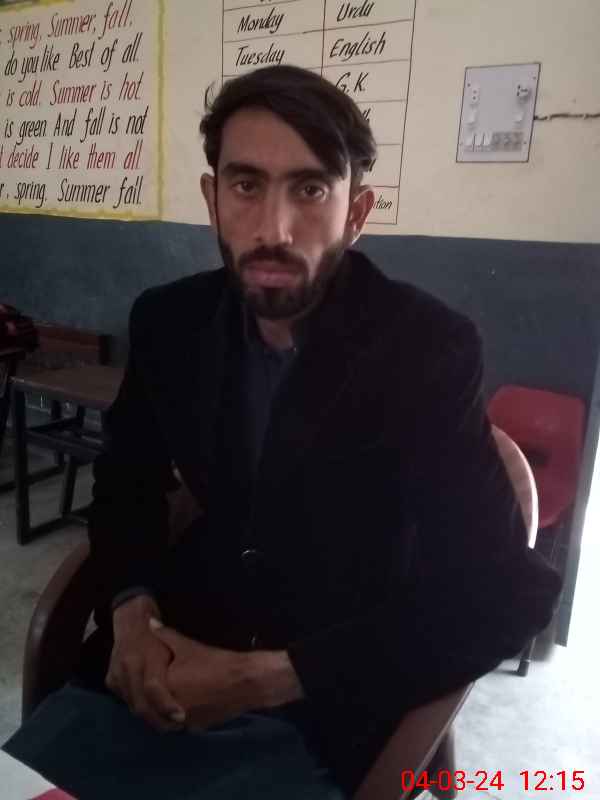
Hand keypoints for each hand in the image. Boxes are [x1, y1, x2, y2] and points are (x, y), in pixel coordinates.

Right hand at [106, 595, 185, 731]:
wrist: (132, 623)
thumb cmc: (157, 637)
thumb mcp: (172, 645)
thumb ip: (180, 667)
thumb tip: (194, 690)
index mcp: (143, 657)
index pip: (154, 689)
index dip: (167, 705)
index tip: (181, 716)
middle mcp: (126, 667)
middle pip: (141, 704)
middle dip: (159, 720)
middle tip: (177, 726)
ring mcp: (115, 675)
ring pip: (133, 706)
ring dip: (150, 718)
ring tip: (168, 724)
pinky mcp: (111, 681)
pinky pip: (127, 701)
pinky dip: (141, 708)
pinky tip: (154, 714)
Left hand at [149, 620, 304, 730]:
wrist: (245, 681)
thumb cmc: (214, 661)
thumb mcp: (188, 645)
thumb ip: (165, 635)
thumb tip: (149, 622)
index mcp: (165, 690)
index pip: (147, 690)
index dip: (149, 682)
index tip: (153, 673)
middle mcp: (170, 710)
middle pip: (155, 706)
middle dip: (157, 697)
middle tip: (164, 682)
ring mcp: (185, 722)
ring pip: (168, 717)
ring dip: (169, 708)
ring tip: (177, 691)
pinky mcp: (198, 728)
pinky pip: (184, 722)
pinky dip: (184, 713)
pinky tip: (193, 699)